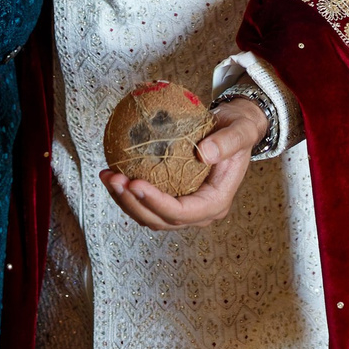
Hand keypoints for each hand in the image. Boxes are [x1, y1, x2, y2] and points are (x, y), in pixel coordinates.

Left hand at [100, 97, 266, 230]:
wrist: (234, 129)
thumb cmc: (238, 130)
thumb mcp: (240, 131)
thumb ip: (227, 142)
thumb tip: (203, 153)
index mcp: (216, 202)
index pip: (183, 212)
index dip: (157, 203)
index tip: (136, 183)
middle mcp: (199, 212)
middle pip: (160, 220)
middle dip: (133, 204)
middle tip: (115, 179)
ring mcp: (184, 208)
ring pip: (149, 215)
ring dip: (125, 200)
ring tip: (107, 176)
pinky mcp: (172, 197)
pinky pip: (146, 201)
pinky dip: (127, 191)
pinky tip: (112, 171)